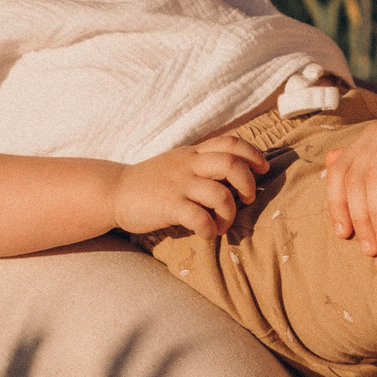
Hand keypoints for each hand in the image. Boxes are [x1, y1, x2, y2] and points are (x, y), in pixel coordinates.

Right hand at [111, 137, 267, 238]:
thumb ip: (203, 163)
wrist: (114, 191)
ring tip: (222, 224)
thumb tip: (238, 172)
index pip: (231, 142)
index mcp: (193, 153)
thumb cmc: (151, 181)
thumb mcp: (178, 163)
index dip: (253, 154)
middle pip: (232, 164)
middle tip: (247, 199)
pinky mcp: (169, 205)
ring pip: (220, 194)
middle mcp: (189, 165)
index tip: (262, 170)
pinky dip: (210, 229)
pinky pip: (200, 217)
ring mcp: (179, 185)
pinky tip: (206, 234)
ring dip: (230, 214)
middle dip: (248, 184)